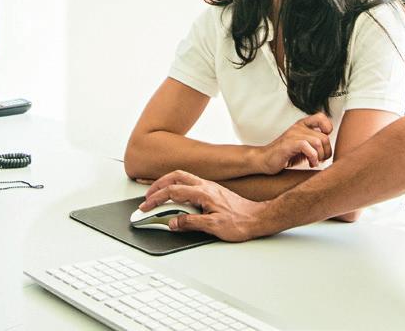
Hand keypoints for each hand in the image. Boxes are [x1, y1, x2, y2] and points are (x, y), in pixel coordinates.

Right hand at [140, 170, 269, 241]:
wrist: (258, 218)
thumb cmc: (240, 222)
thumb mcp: (213, 226)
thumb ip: (190, 223)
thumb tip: (173, 222)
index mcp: (203, 193)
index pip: (172, 192)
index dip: (156, 199)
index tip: (145, 207)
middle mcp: (205, 186)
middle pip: (174, 177)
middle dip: (157, 186)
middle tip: (147, 197)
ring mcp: (209, 187)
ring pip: (182, 177)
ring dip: (166, 183)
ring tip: (157, 194)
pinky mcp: (212, 190)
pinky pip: (189, 182)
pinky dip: (177, 186)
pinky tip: (176, 195)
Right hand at [256, 113, 332, 174]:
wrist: (264, 160)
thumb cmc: (285, 155)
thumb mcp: (303, 146)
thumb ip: (315, 142)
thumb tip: (330, 148)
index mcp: (302, 125)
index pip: (321, 117)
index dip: (328, 129)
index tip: (324, 143)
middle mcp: (298, 127)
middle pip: (324, 137)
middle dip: (326, 152)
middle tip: (319, 160)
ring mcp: (293, 135)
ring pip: (318, 142)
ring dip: (320, 156)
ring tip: (314, 162)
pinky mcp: (288, 144)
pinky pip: (307, 147)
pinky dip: (313, 157)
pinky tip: (310, 163)